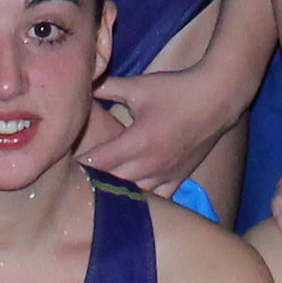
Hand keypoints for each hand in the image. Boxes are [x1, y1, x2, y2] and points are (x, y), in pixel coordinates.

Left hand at [81, 53, 245, 193]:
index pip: (99, 161)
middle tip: (75, 179)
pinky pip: (157, 199)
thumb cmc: (176, 90)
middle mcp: (151, 163)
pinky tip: (130, 198)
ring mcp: (166, 174)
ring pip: (133, 195)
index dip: (80, 164)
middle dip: (92, 181)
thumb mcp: (139, 86)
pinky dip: (142, 199)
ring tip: (98, 190)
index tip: (64, 164)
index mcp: (138, 141)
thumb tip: (83, 83)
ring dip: (115, 192)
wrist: (216, 98)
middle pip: (111, 183)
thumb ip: (108, 87)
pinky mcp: (179, 177)